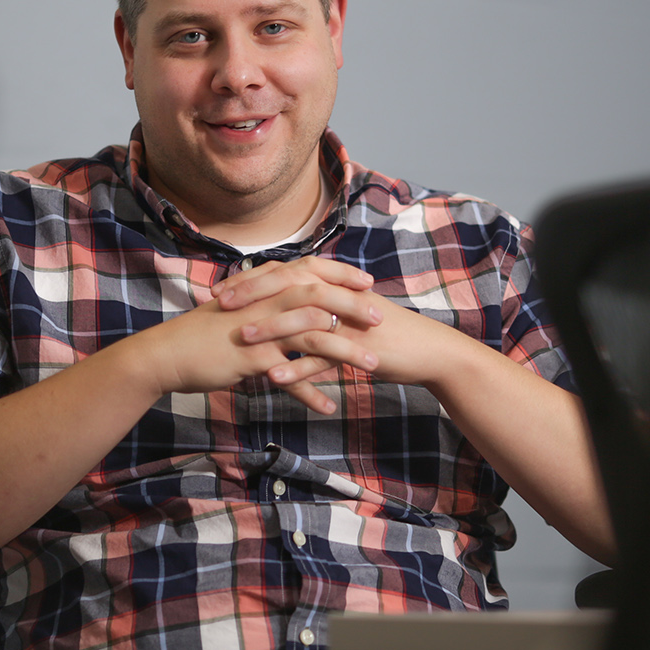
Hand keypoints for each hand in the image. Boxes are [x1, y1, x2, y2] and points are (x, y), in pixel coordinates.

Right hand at [130, 257, 379, 414]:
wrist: (168, 353)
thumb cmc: (204, 332)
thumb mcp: (239, 308)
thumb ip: (265, 300)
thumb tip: (289, 297)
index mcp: (264, 288)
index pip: (311, 272)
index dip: (342, 275)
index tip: (368, 283)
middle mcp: (265, 303)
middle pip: (320, 299)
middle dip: (354, 308)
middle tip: (381, 319)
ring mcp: (260, 331)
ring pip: (312, 337)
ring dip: (345, 353)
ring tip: (371, 367)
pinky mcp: (252, 359)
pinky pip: (289, 378)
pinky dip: (311, 393)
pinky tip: (329, 407)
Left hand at [215, 257, 465, 392]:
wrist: (428, 350)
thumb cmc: (385, 334)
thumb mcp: (350, 312)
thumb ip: (320, 306)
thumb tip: (286, 305)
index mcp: (335, 284)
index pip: (288, 272)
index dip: (254, 278)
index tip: (224, 287)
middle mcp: (341, 296)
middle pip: (291, 287)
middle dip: (254, 294)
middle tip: (222, 304)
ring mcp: (351, 322)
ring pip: (306, 320)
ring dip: (272, 329)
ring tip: (243, 339)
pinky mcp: (360, 349)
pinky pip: (324, 358)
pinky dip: (299, 368)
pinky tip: (274, 377)